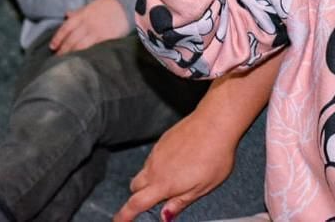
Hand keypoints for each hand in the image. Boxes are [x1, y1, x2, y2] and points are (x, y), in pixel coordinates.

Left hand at [49, 0, 128, 54]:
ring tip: (67, 61)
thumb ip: (78, 12)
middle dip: (63, 49)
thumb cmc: (107, 5)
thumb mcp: (90, 5)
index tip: (52, 47)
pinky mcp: (106, 38)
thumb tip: (66, 14)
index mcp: (82, 15)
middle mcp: (87, 24)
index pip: (65, 28)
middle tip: (57, 58)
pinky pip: (93, 48)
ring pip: (80, 46)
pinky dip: (86, 54)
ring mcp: (96, 31)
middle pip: (71, 39)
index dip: (57, 38)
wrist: (125, 4)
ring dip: (72, 54)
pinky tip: (82, 59)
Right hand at [113, 108, 235, 221]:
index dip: (124, 215)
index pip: (135, 204)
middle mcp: (155, 168)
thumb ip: (180, 202)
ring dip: (151, 179)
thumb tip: (165, 216)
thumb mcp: (203, 187)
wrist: (215, 122)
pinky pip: (154, 157)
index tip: (119, 221)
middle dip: (139, 196)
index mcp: (163, 184)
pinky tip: (179, 162)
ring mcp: (157, 152)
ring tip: (175, 178)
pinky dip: (160, 164)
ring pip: (144, 171)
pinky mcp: (163, 140)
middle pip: (134, 187)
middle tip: (155, 199)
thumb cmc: (214, 154)